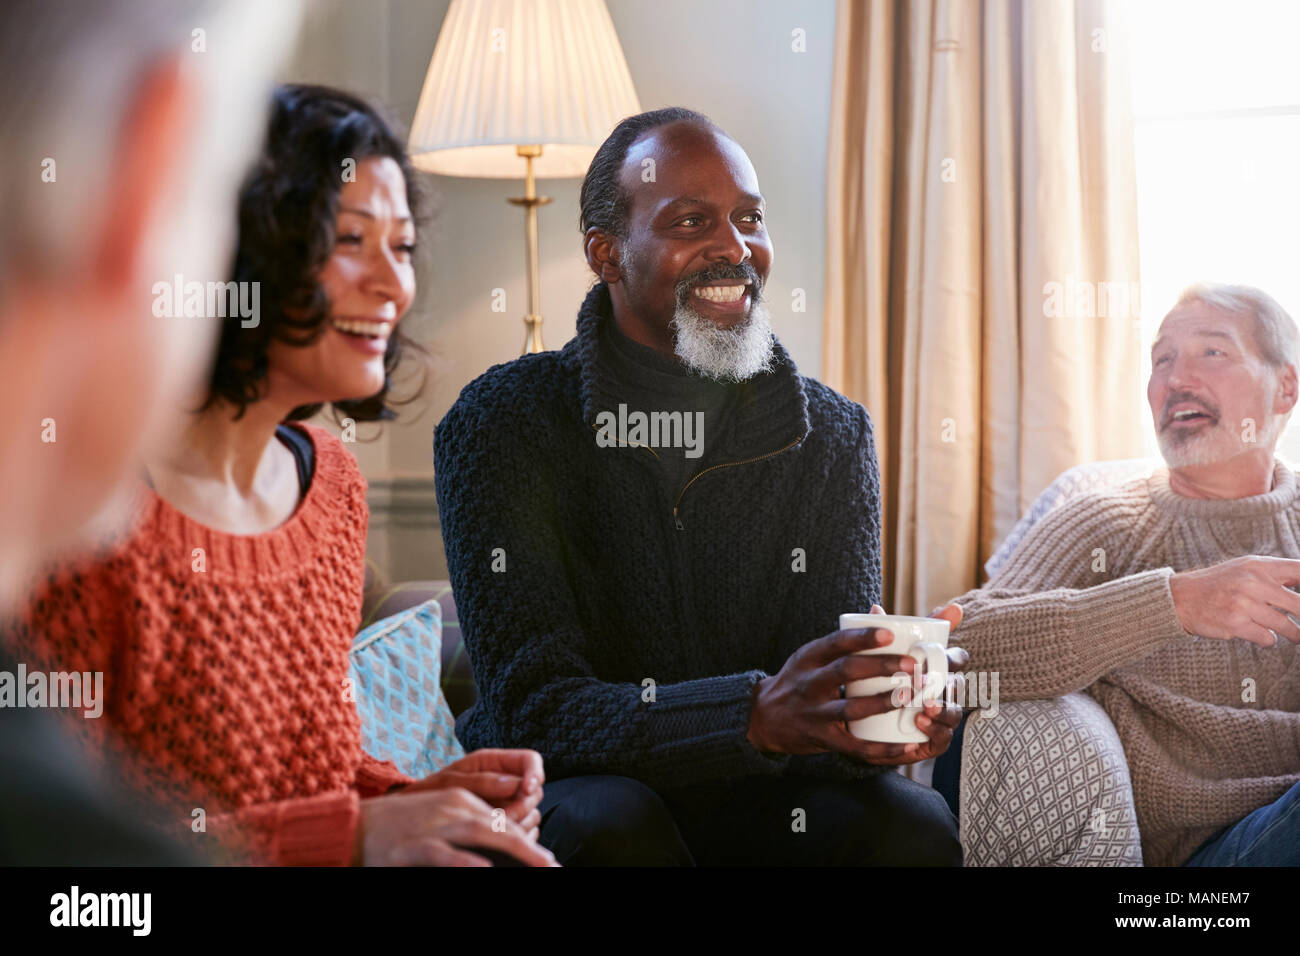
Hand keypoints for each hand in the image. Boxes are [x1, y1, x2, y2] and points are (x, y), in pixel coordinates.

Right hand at [356, 787, 557, 866]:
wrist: (352, 826)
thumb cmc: (399, 826)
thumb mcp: (439, 814)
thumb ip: (471, 821)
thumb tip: (503, 837)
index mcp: (460, 797)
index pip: (503, 816)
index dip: (528, 838)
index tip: (545, 858)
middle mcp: (452, 807)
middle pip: (501, 824)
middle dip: (530, 847)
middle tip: (553, 866)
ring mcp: (434, 825)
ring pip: (482, 832)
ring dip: (516, 849)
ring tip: (540, 865)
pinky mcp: (415, 845)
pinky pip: (446, 853)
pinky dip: (467, 861)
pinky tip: (486, 870)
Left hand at [404, 749, 544, 837]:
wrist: (412, 813)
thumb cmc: (428, 792)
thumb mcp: (450, 782)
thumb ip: (483, 781)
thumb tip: (516, 784)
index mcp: (494, 763)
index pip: (531, 760)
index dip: (535, 773)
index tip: (527, 788)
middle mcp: (505, 782)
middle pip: (535, 791)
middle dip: (524, 805)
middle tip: (503, 817)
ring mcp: (506, 805)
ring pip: (532, 814)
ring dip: (520, 825)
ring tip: (493, 831)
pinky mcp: (503, 827)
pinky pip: (523, 833)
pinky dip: (515, 839)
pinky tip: (496, 842)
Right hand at [746, 603, 967, 764]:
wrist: (763, 717)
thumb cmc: (798, 680)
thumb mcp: (810, 655)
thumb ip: (843, 638)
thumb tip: (879, 610)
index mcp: (809, 657)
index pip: (836, 641)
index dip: (863, 637)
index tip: (890, 634)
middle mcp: (809, 682)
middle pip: (845, 670)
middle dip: (880, 666)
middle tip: (911, 665)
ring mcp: (814, 712)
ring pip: (851, 708)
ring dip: (882, 702)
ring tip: (909, 696)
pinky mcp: (822, 738)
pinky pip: (855, 745)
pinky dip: (882, 749)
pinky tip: (906, 744)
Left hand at [865, 602, 967, 764]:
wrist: (864, 725)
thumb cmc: (879, 683)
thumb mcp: (879, 659)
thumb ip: (880, 634)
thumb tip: (875, 608)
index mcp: (937, 671)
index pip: (957, 660)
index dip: (955, 658)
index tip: (945, 656)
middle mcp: (944, 694)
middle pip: (958, 687)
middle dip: (951, 684)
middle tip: (933, 681)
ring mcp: (940, 719)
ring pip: (954, 714)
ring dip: (945, 710)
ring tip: (927, 705)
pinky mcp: (932, 741)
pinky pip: (942, 739)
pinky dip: (935, 731)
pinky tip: (921, 723)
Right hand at [1169, 556, 1299, 646]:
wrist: (1180, 598)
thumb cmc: (1218, 584)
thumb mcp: (1244, 569)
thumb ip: (1274, 575)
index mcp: (1259, 565)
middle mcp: (1253, 583)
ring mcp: (1244, 604)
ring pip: (1287, 626)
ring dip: (1294, 634)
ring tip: (1295, 636)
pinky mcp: (1236, 624)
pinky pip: (1268, 638)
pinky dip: (1268, 640)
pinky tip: (1260, 634)